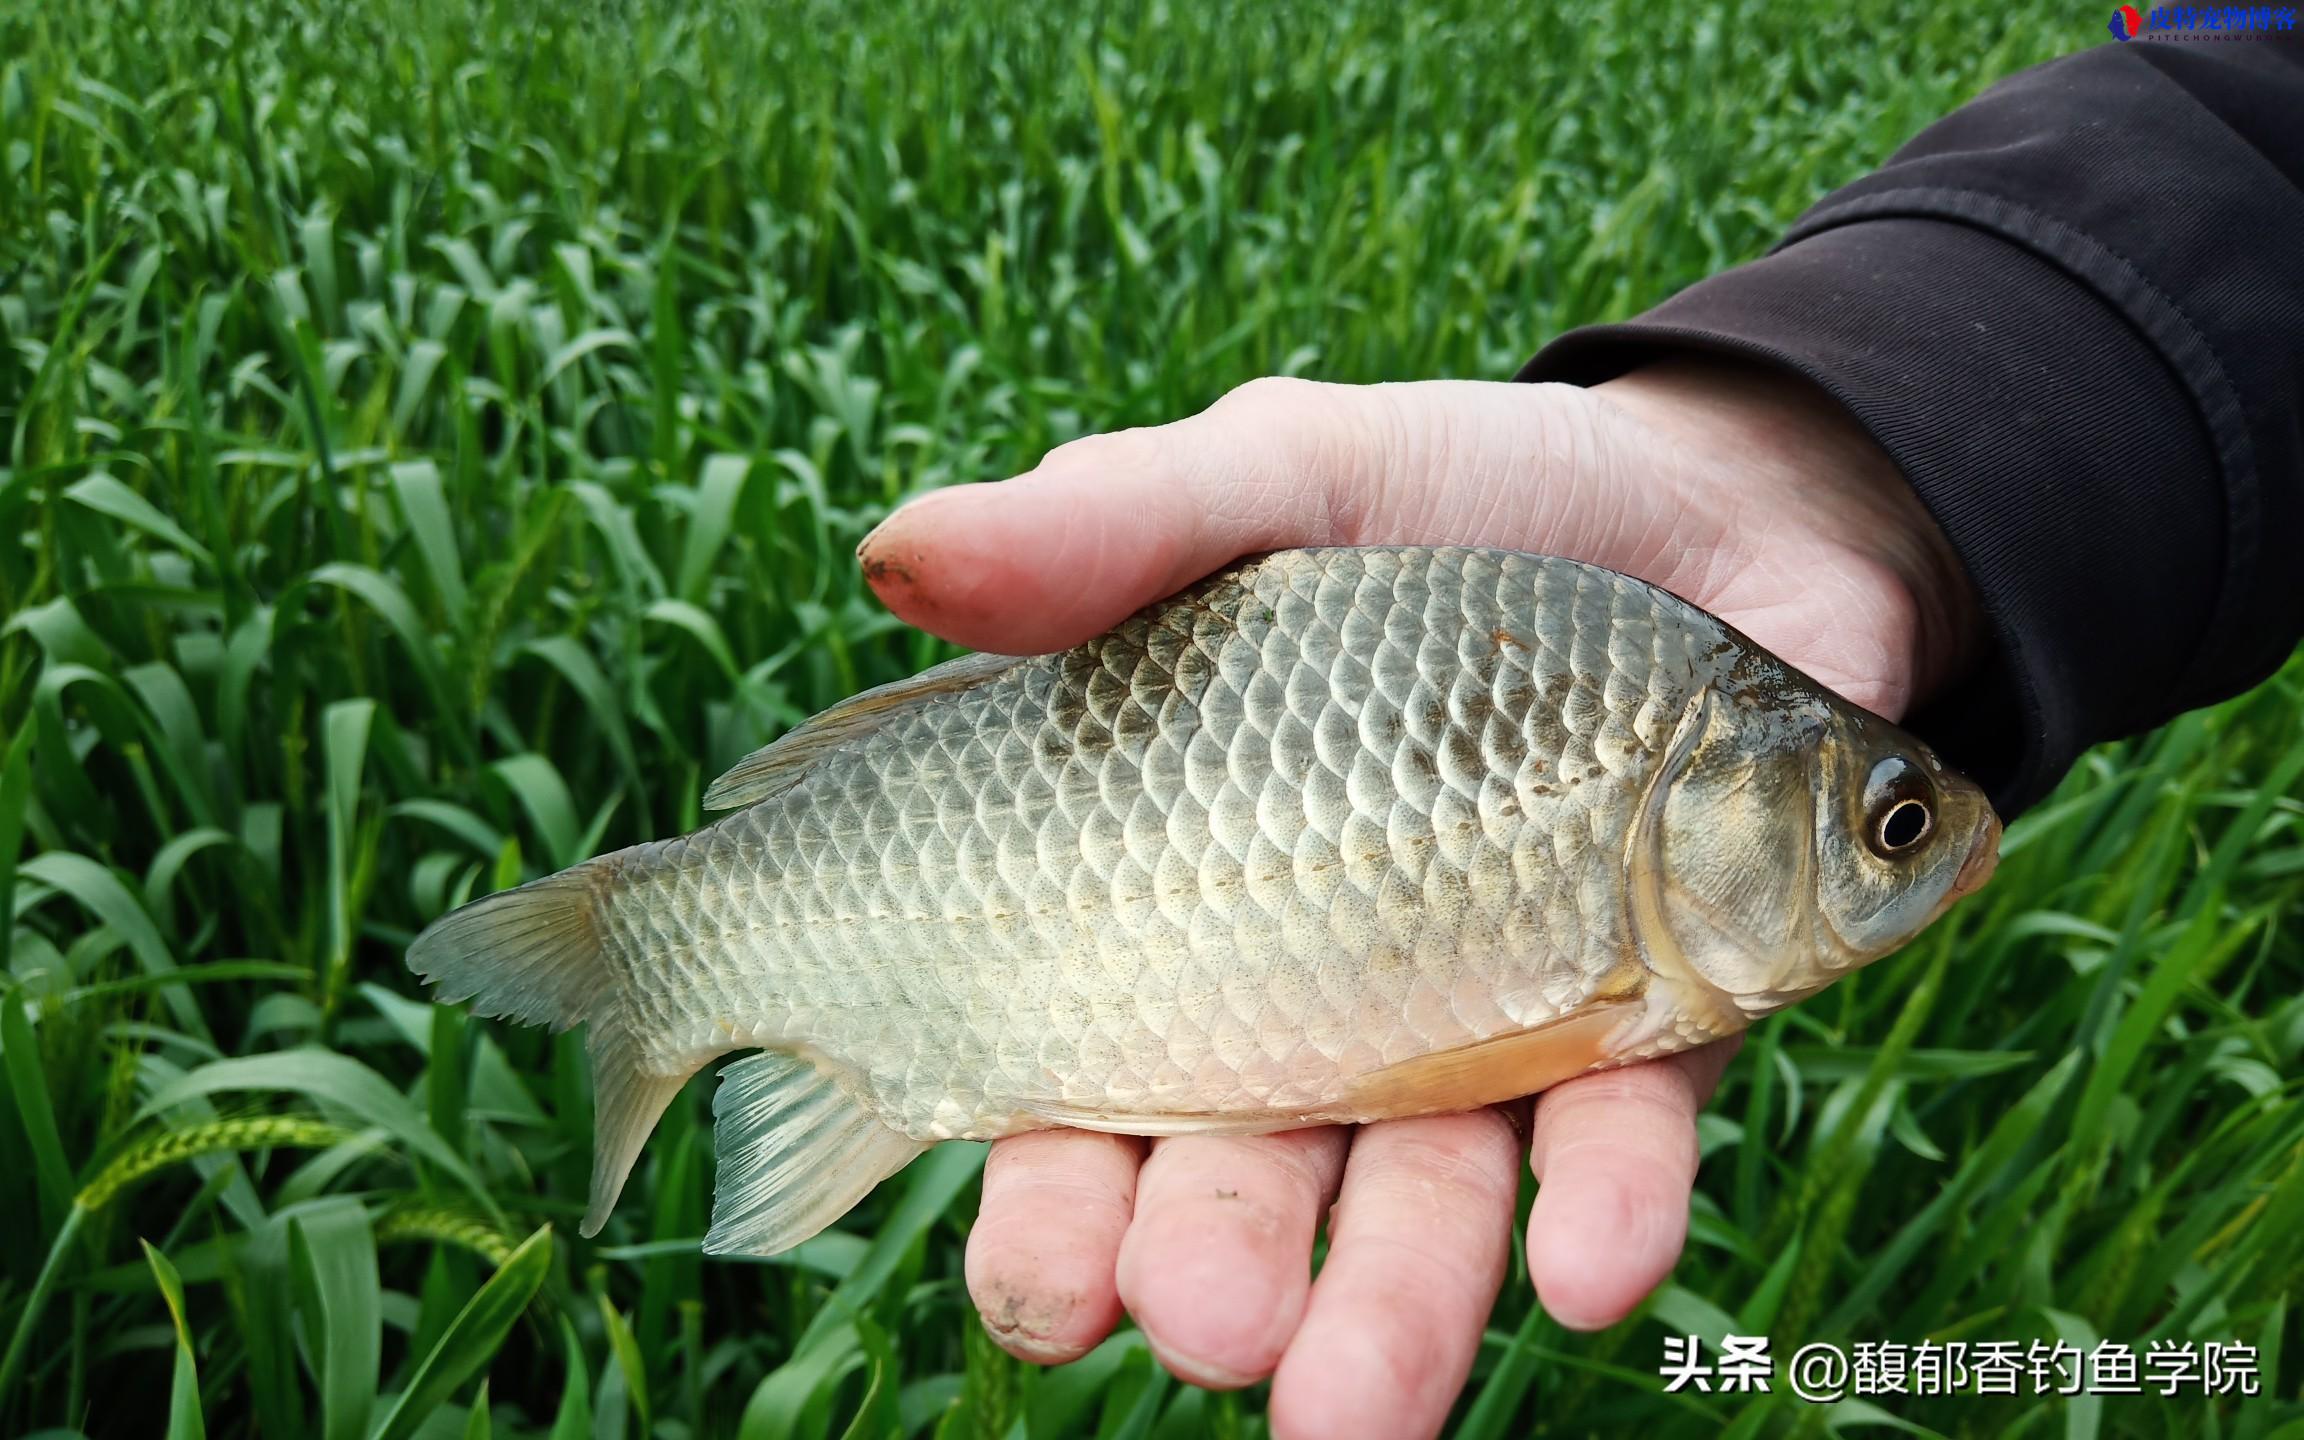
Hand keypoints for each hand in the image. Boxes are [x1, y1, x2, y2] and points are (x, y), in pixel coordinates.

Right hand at [858, 361, 1981, 1437]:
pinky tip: (1585, 1274)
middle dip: (1215, 1266)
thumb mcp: (1275, 479)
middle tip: (1205, 1332)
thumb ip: (1110, 526)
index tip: (1044, 1281)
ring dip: (1393, 1300)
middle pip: (1246, 1174)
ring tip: (1356, 1406)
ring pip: (1421, 1197)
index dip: (1049, 1199)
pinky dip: (1606, 1203)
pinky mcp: (1659, 1014)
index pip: (1083, 1082)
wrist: (1710, 493)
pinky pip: (1625, 1132)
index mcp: (1190, 896)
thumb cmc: (1455, 488)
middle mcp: (1326, 993)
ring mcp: (1490, 1020)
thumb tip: (893, 557)